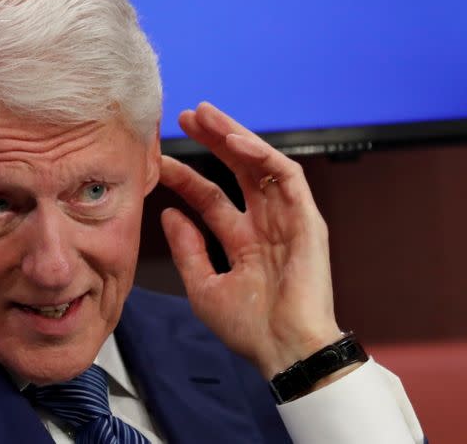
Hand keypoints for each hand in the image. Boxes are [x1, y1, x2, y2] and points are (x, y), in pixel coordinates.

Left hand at [159, 102, 341, 378]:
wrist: (284, 350)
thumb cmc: (250, 328)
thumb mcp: (204, 286)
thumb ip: (188, 249)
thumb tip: (169, 214)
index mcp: (244, 241)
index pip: (210, 197)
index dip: (186, 176)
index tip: (158, 160)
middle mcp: (266, 224)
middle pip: (237, 170)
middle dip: (213, 140)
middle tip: (186, 117)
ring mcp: (287, 219)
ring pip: (261, 164)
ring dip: (235, 135)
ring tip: (206, 115)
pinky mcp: (308, 218)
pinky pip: (287, 175)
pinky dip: (261, 154)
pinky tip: (234, 140)